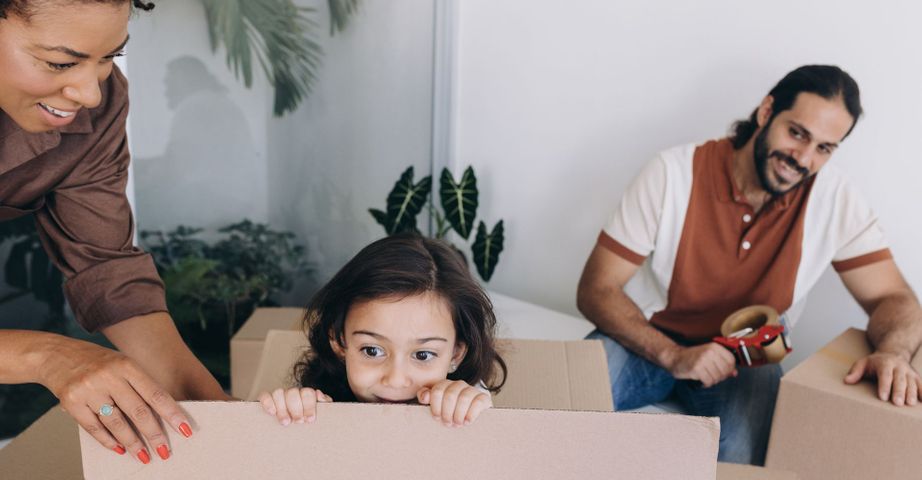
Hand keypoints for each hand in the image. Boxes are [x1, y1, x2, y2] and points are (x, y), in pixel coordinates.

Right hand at [39, 337, 191, 464]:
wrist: (56, 354)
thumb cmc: (97, 361)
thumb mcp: (122, 364)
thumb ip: (139, 385)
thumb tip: (162, 414)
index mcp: (127, 365)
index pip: (155, 394)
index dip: (172, 414)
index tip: (185, 430)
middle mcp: (109, 377)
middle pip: (138, 411)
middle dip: (154, 435)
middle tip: (165, 451)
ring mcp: (89, 389)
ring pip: (117, 423)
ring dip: (132, 443)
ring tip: (143, 455)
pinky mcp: (71, 402)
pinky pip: (94, 428)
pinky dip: (108, 440)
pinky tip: (119, 449)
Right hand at [258, 387, 332, 424]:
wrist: (297, 434)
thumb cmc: (310, 423)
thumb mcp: (322, 415)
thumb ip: (325, 404)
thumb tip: (319, 394)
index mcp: (306, 395)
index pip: (307, 393)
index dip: (308, 406)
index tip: (309, 420)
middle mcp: (293, 393)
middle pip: (292, 393)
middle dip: (296, 408)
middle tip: (298, 422)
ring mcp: (280, 397)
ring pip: (279, 393)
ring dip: (282, 408)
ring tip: (286, 422)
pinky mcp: (267, 401)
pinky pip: (264, 396)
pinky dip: (267, 402)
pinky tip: (271, 413)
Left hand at [417, 380, 491, 426]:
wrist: (471, 416)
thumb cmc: (450, 412)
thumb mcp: (437, 405)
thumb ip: (426, 397)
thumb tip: (424, 397)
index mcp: (445, 385)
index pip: (438, 390)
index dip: (436, 406)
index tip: (437, 418)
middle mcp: (459, 385)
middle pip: (450, 395)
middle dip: (447, 412)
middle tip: (447, 424)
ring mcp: (472, 390)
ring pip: (464, 398)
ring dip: (458, 414)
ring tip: (457, 424)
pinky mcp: (484, 398)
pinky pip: (478, 402)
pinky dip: (471, 413)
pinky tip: (467, 422)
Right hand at [664, 343, 737, 387]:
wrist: (675, 357)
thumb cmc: (692, 357)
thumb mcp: (709, 356)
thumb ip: (722, 363)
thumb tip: (734, 373)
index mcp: (714, 347)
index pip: (731, 360)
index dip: (729, 369)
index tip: (724, 372)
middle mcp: (709, 352)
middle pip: (725, 370)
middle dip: (721, 376)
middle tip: (713, 376)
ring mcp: (702, 360)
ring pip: (717, 377)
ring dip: (713, 381)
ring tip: (706, 377)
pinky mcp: (696, 368)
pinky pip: (709, 381)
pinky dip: (706, 384)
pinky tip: (702, 380)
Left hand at [844, 352, 921, 405]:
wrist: (894, 353)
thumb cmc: (875, 362)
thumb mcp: (863, 363)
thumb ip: (855, 372)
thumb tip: (846, 381)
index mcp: (885, 363)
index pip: (885, 375)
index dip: (884, 386)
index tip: (882, 397)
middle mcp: (899, 367)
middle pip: (900, 380)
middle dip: (898, 392)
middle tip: (896, 403)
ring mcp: (909, 372)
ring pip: (912, 383)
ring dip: (911, 393)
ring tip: (909, 404)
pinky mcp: (916, 377)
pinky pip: (921, 384)